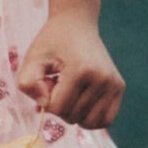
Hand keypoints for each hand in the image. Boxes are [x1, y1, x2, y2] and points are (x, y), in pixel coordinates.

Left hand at [16, 9, 123, 129]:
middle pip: (72, 117)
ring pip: (89, 123)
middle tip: (58, 83)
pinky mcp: (119, 88)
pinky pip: (105, 120)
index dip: (45, 99)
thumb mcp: (33, 58)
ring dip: (74, 113)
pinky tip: (81, 101)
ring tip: (70, 92)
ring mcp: (114, 84)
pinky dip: (90, 118)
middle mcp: (102, 79)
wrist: (77, 25)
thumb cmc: (52, 42)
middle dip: (59, 105)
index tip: (47, 82)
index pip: (58, 108)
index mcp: (81, 70)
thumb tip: (44, 105)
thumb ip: (28, 83)